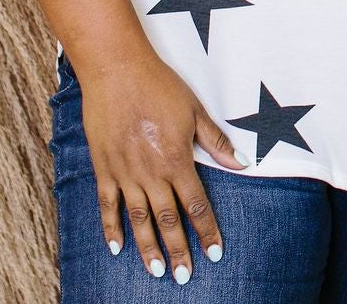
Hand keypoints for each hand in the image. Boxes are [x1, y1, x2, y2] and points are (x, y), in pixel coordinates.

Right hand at [77, 50, 245, 281]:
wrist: (117, 70)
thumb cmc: (159, 86)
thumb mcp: (195, 111)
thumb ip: (216, 142)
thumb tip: (241, 164)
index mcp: (177, 159)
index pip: (196, 204)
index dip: (207, 230)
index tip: (214, 253)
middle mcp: (151, 172)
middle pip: (168, 220)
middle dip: (179, 249)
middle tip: (184, 276)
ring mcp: (125, 173)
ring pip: (139, 219)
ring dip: (148, 247)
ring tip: (157, 270)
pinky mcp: (104, 168)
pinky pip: (108, 205)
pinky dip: (112, 228)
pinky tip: (118, 248)